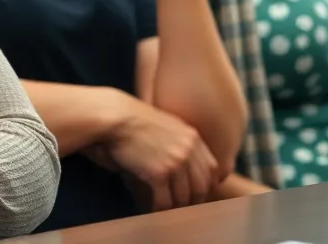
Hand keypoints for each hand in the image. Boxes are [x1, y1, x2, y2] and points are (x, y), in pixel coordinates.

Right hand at [88, 98, 219, 210]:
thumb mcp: (166, 124)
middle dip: (194, 201)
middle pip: (201, 186)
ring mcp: (175, 162)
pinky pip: (165, 201)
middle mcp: (188, 150)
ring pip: (184, 197)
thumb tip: (184, 163)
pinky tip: (152, 210)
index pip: (212, 169)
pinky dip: (159, 209)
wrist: (115, 116)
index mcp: (192, 137)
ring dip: (175, 207)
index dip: (206, 184)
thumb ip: (180, 140)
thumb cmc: (134, 118)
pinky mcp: (158, 173)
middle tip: (182, 208)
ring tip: (166, 211)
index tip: (197, 192)